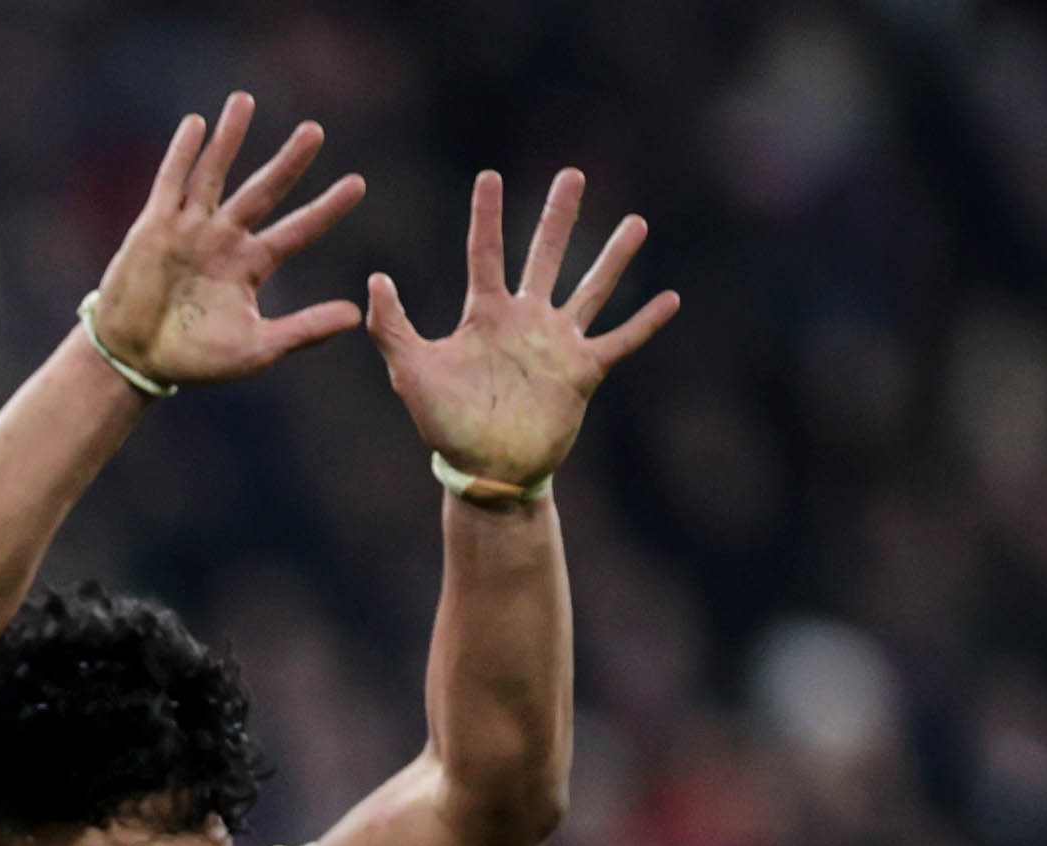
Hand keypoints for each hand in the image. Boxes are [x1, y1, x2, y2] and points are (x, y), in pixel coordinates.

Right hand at [85, 96, 366, 389]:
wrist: (133, 362)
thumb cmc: (193, 361)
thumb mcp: (256, 350)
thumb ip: (303, 330)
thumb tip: (355, 314)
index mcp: (249, 267)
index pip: (296, 230)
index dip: (326, 208)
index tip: (358, 184)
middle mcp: (223, 240)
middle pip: (263, 191)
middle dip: (289, 162)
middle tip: (314, 131)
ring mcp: (189, 229)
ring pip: (215, 174)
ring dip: (230, 138)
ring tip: (245, 100)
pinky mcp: (155, 227)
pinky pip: (171, 182)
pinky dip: (182, 153)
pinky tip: (196, 124)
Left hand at [370, 169, 676, 489]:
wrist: (485, 469)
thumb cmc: (445, 425)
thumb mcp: (412, 373)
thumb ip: (392, 328)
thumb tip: (376, 279)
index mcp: (486, 315)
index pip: (486, 253)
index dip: (486, 216)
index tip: (489, 175)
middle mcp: (525, 320)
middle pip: (546, 255)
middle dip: (559, 217)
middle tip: (572, 174)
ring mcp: (557, 343)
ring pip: (591, 288)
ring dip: (613, 257)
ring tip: (635, 222)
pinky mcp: (583, 371)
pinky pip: (621, 340)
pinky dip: (645, 322)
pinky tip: (671, 298)